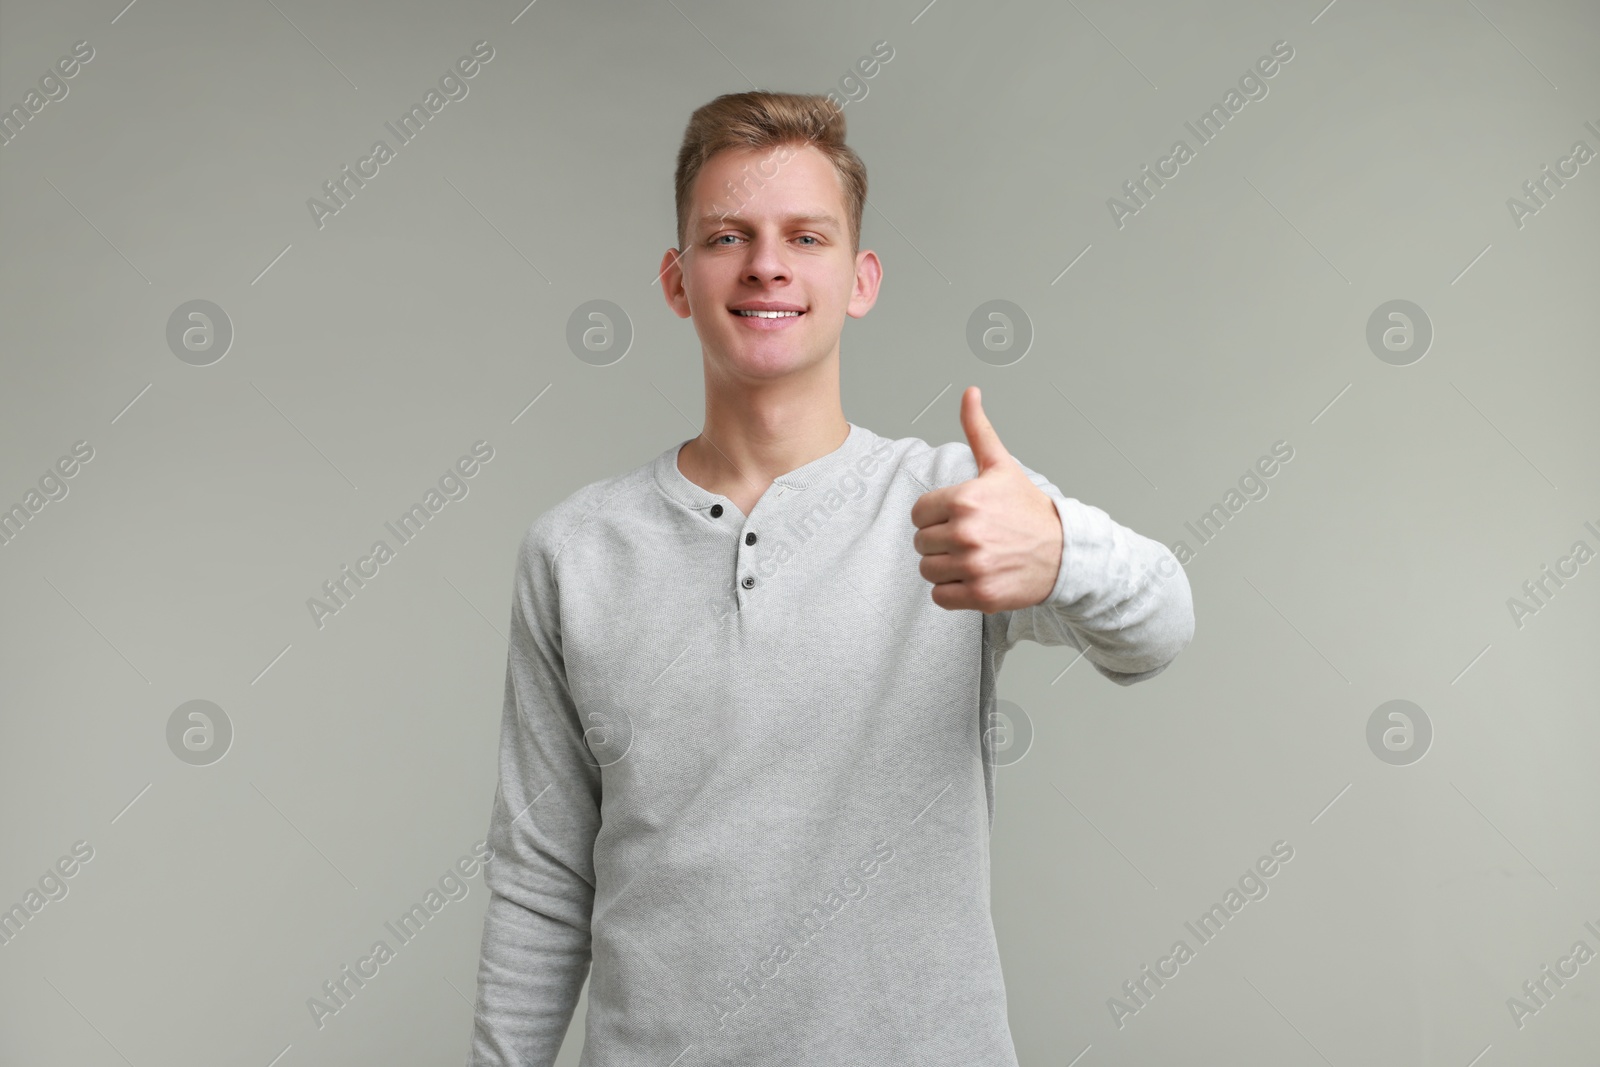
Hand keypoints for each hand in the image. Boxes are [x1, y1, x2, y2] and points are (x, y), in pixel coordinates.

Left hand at [911, 386, 1064, 613]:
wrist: (1066, 553)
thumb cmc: (1029, 510)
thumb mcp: (1001, 467)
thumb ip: (978, 430)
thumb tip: (970, 392)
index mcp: (965, 499)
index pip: (918, 514)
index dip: (935, 516)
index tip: (959, 518)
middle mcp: (966, 533)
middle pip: (921, 543)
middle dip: (940, 542)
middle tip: (970, 539)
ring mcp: (974, 566)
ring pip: (928, 570)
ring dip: (945, 568)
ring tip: (973, 558)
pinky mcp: (980, 594)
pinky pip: (939, 597)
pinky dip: (953, 592)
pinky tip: (975, 577)